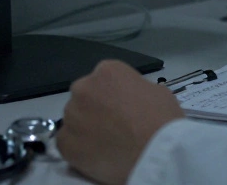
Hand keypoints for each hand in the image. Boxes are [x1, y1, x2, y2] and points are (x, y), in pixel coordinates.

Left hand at [57, 60, 184, 184]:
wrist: (154, 153)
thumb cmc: (162, 120)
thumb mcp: (156, 92)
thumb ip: (135, 89)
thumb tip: (130, 99)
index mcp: (107, 71)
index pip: (104, 79)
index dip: (114, 96)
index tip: (123, 109)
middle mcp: (83, 87)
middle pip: (85, 96)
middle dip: (95, 109)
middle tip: (113, 126)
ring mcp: (71, 115)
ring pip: (74, 119)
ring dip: (86, 127)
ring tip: (106, 143)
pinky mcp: (64, 141)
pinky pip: (67, 142)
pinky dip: (78, 148)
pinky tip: (96, 154)